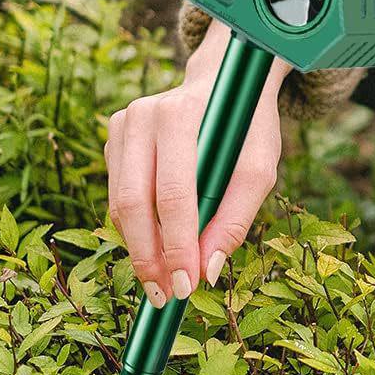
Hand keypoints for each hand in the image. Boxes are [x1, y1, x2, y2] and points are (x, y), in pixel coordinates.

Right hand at [104, 16, 293, 306]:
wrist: (226, 78)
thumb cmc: (246, 124)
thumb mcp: (259, 165)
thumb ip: (236, 217)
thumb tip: (208, 271)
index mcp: (182, 112)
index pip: (172, 193)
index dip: (177, 246)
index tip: (188, 286)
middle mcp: (143, 114)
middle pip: (134, 203)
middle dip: (150, 257)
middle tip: (167, 296)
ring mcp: (123, 123)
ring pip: (120, 203)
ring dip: (139, 249)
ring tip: (162, 282)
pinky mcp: (115, 136)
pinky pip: (118, 194)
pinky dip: (135, 227)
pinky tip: (157, 244)